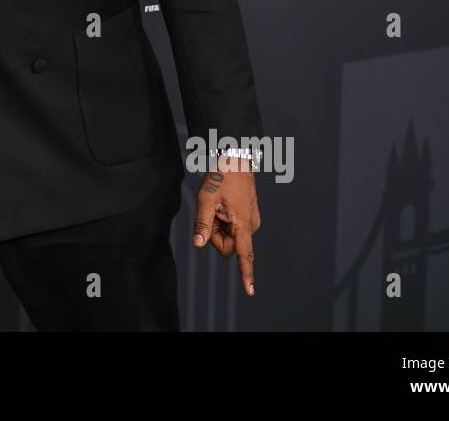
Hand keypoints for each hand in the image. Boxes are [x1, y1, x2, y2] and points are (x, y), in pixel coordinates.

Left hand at [191, 153, 260, 296]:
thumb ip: (203, 223)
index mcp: (243, 223)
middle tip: (209, 212)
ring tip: (217, 205)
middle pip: (228, 246)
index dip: (246, 274)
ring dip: (218, 226)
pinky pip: (232, 228)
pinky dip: (223, 221)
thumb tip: (198, 244)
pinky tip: (222, 205)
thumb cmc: (222, 175)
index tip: (250, 291)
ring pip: (229, 236)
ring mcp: (250, 222)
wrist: (236, 158)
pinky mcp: (247, 217)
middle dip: (215, 235)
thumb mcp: (206, 198)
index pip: (244, 254)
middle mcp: (250, 226)